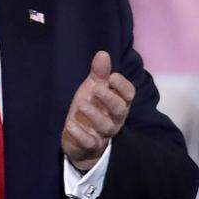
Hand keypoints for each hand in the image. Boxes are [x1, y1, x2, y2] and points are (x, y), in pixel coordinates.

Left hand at [61, 51, 133, 170]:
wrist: (79, 140)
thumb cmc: (91, 109)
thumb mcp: (93, 90)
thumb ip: (99, 74)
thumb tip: (102, 53)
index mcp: (119, 103)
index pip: (129, 94)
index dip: (122, 86)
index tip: (111, 77)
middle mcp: (115, 119)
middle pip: (120, 110)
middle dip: (110, 99)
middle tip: (96, 89)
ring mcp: (103, 133)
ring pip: (105, 126)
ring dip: (94, 114)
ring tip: (81, 104)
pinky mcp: (89, 145)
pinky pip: (88, 142)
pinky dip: (80, 134)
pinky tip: (70, 124)